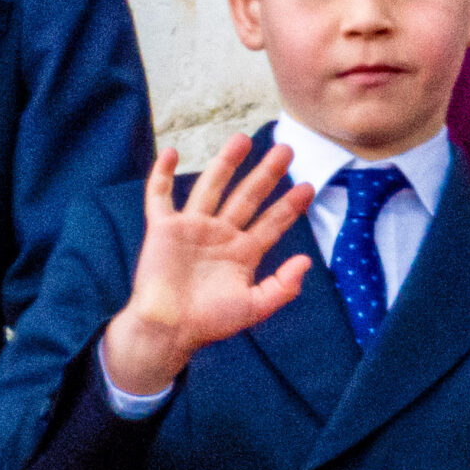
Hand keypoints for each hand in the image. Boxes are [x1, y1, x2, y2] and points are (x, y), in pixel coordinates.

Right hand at [99, 135, 314, 395]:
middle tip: (287, 149)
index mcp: (242, 253)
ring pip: (211, 187)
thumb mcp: (253, 308)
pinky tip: (171, 153)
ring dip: (225, 163)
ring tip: (242, 139)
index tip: (308, 187)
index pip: (271, 223)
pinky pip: (160, 196)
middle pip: (247, 197)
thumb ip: (282, 287)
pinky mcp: (163, 229)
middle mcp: (220, 235)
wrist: (167, 331)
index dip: (289, 206)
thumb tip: (307, 262)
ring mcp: (192, 228)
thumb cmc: (208, 323)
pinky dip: (162, 175)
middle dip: (266, 174)